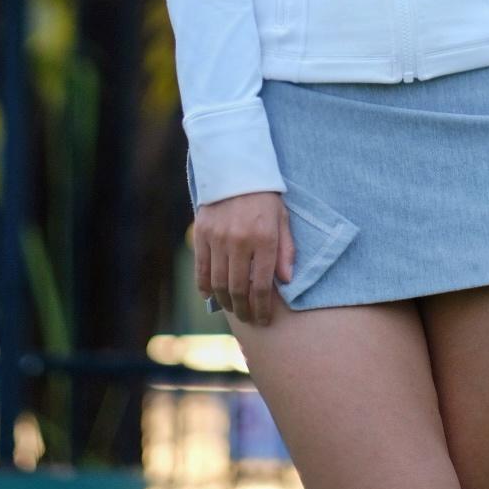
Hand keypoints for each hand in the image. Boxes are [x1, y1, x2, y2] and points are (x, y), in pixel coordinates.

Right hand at [193, 191, 295, 325]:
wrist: (235, 168)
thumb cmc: (264, 196)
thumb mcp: (282, 218)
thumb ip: (285, 250)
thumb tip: (287, 281)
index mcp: (264, 238)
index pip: (263, 285)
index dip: (263, 308)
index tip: (264, 320)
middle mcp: (239, 241)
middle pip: (239, 289)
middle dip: (245, 310)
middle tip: (249, 319)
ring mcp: (217, 239)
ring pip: (219, 283)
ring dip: (226, 302)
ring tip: (234, 309)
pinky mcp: (201, 234)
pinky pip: (201, 269)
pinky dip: (205, 287)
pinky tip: (212, 296)